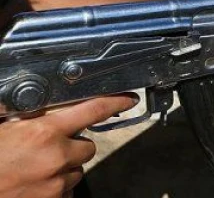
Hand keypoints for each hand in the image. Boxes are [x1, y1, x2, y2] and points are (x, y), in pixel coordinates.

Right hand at [0, 95, 137, 197]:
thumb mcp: (4, 127)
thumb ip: (27, 117)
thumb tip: (40, 107)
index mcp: (44, 132)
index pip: (92, 110)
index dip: (114, 102)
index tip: (127, 99)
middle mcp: (56, 156)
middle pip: (86, 147)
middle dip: (72, 146)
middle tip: (46, 148)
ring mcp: (56, 183)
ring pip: (76, 171)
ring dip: (63, 168)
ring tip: (33, 168)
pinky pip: (66, 191)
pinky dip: (56, 187)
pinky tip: (34, 184)